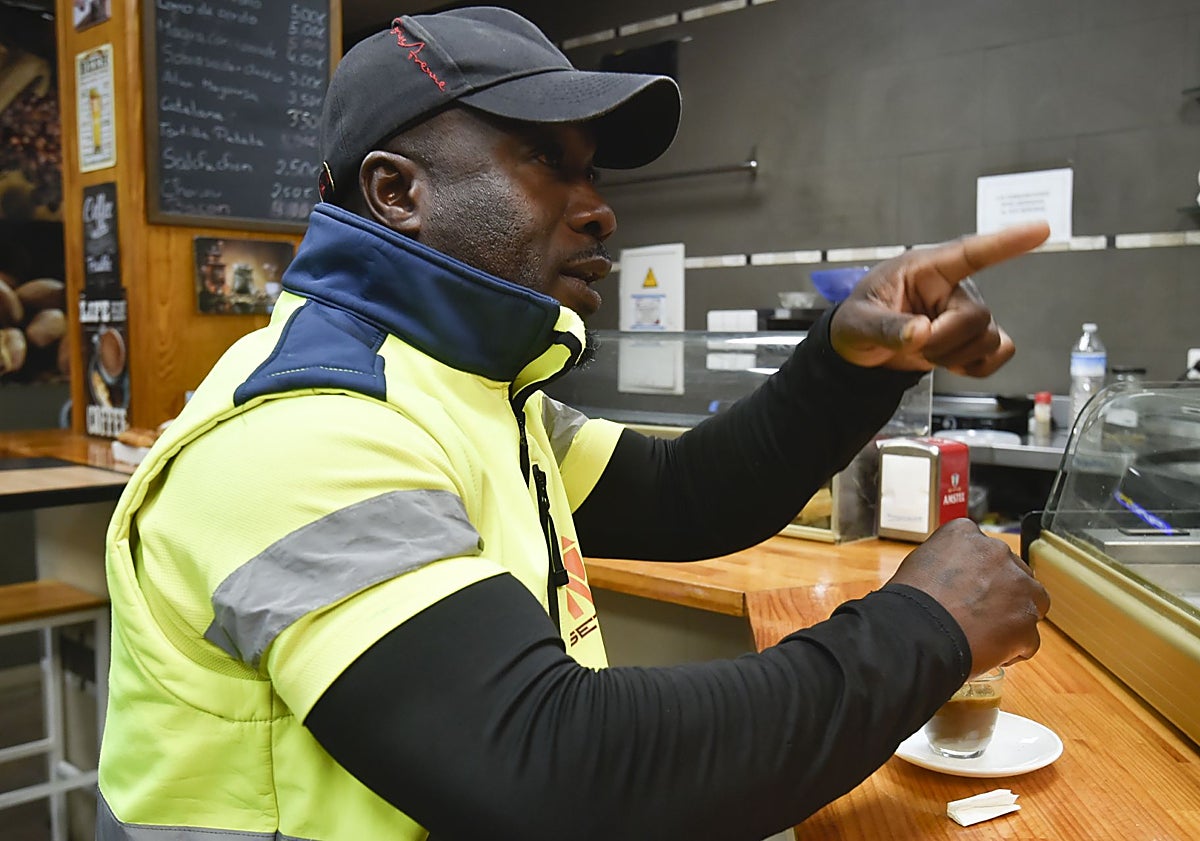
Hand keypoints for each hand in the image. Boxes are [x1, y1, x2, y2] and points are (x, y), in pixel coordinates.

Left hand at [829, 221, 1049, 375]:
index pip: (970, 252)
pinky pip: (999, 352)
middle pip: (977, 315)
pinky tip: (953, 364)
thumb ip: (885, 328)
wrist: (860, 351)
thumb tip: (920, 333)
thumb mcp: (857, 322)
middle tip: (916, 345)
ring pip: (988, 338)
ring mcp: (965, 313)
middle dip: (945, 341)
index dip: (1005, 242)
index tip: (1040, 230)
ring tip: (925, 351)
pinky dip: (978, 366)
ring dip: (954, 356)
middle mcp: (952, 288)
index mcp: (924, 270)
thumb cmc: (857, 322)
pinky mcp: (972, 338)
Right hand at [888, 518, 1049, 675]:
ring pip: (1031, 602)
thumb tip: (956, 575)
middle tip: (979, 612)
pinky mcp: (1026, 622)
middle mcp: (997, 553)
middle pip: (1014, 573)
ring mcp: (1017, 587)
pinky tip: (989, 652)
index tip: (970, 586)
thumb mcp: (920, 562)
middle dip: (1003, 592)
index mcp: (966, 534)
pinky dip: (1014, 647)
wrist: (915, 633)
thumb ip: (947, 560)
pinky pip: (1028, 638)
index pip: (985, 549)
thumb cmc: (909, 603)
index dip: (980, 572)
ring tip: (987, 635)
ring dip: (1014, 617)